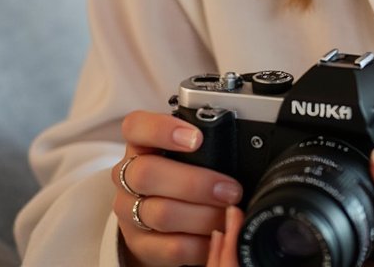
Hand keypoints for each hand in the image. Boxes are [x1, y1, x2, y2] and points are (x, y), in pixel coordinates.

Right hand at [111, 110, 243, 266]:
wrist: (156, 218)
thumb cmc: (179, 172)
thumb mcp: (186, 151)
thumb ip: (203, 144)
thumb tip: (245, 143)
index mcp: (140, 143)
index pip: (136, 126)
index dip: (163, 129)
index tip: (197, 138)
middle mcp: (128, 176)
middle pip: (148, 174)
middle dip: (196, 183)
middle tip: (229, 190)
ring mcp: (128, 211)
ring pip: (161, 213)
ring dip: (202, 216)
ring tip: (228, 214)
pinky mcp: (138, 244)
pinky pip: (169, 246)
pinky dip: (199, 243)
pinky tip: (217, 236)